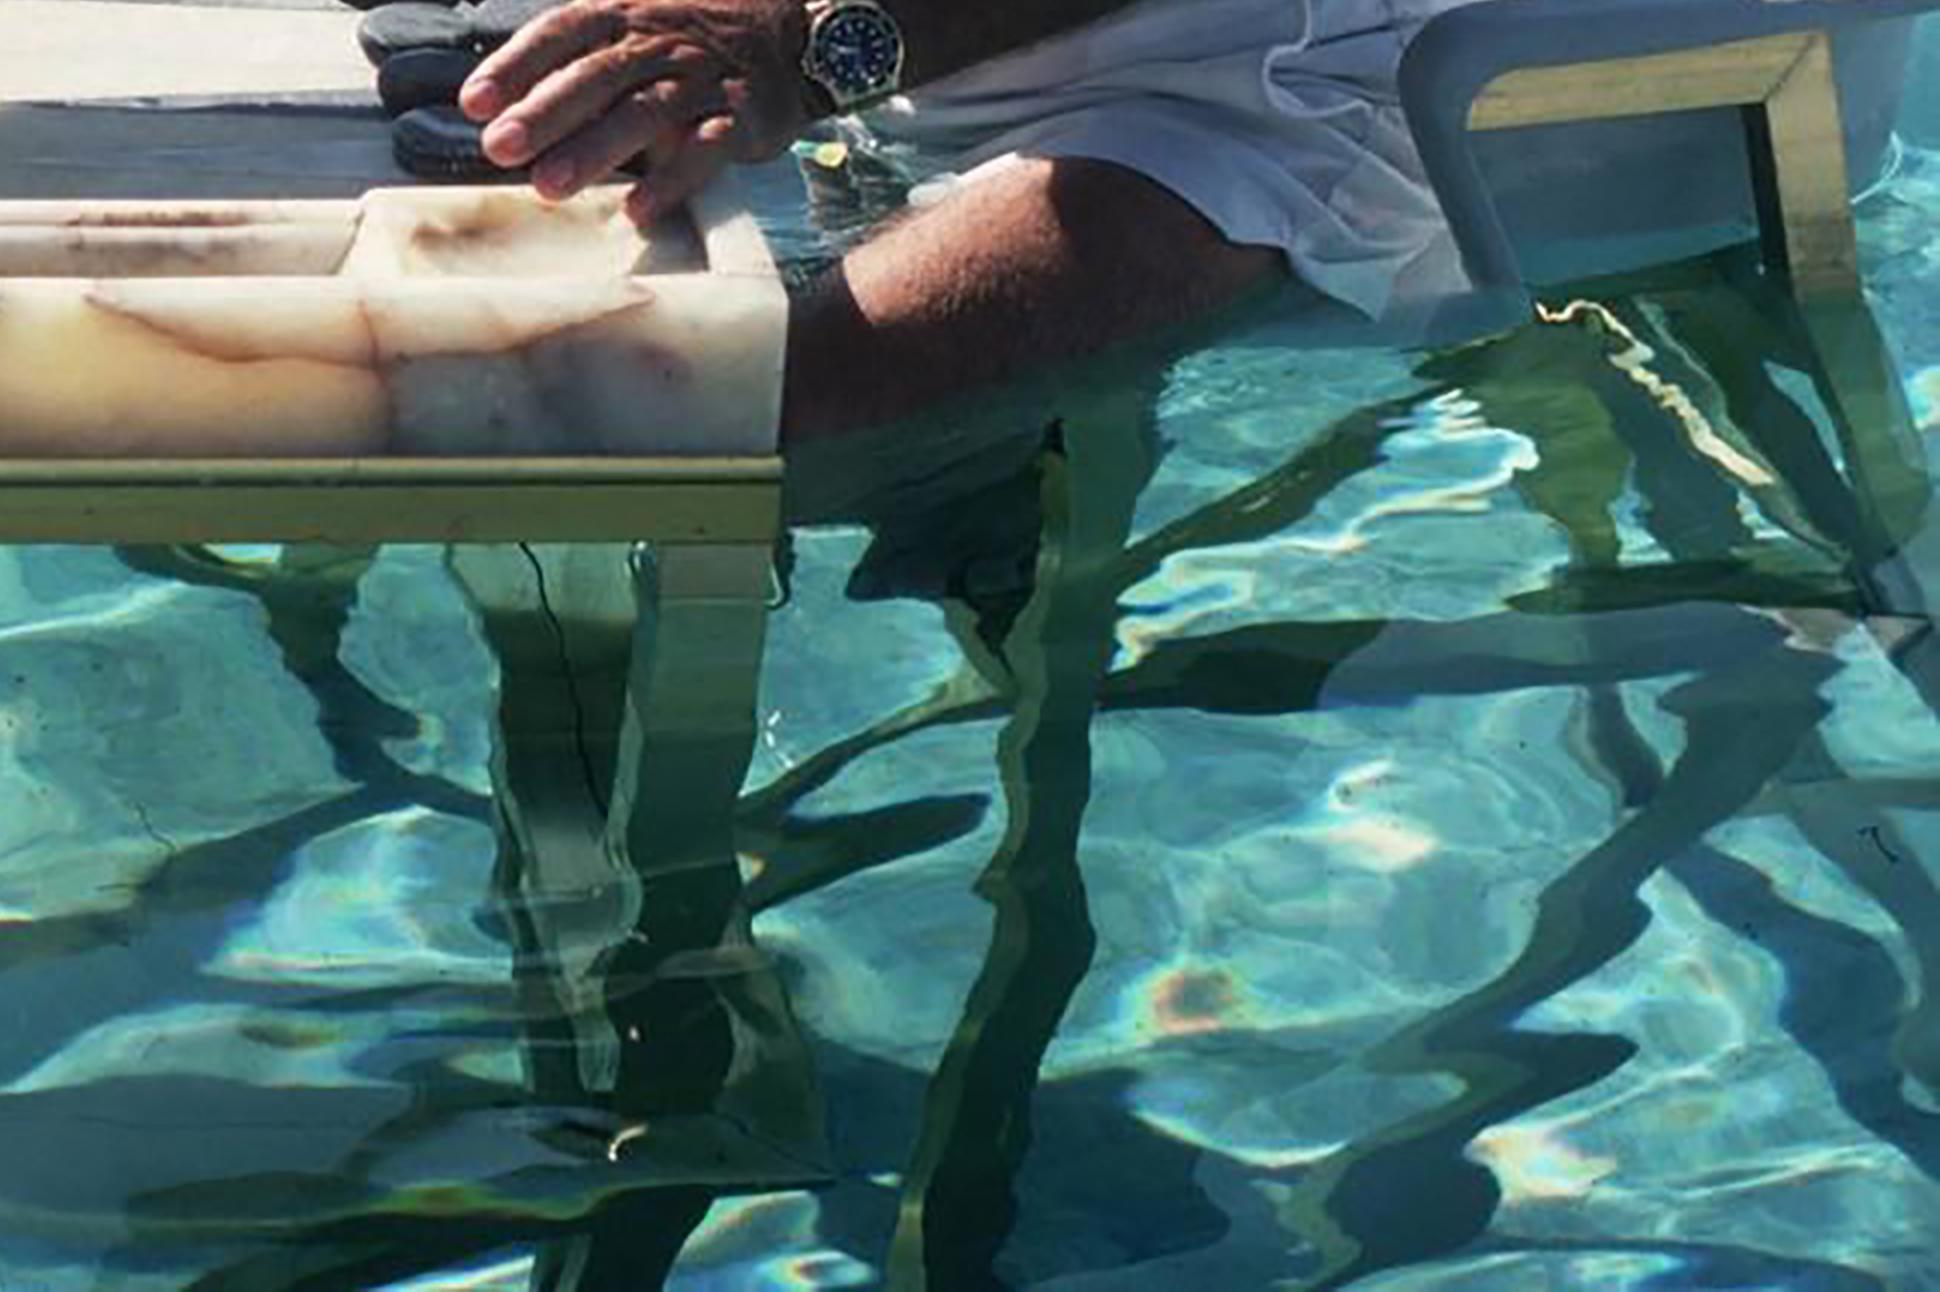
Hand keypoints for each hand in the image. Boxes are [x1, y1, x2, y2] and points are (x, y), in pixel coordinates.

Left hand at [459, 0, 812, 221]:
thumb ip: (584, 59)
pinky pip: (703, 152)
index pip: (561, 33)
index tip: (473, 103)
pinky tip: (638, 212)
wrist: (793, 33)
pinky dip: (671, 182)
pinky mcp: (739, 118)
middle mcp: (659, 45)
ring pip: (642, 114)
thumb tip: (512, 104)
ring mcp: (700, 82)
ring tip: (547, 186)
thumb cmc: (698, 37)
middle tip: (499, 148)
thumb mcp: (639, 22)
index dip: (515, 66)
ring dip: (593, 151)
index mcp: (626, 16)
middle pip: (594, 77)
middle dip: (544, 113)